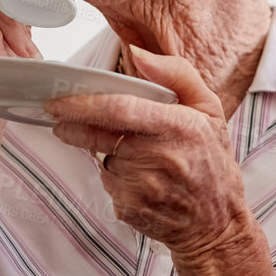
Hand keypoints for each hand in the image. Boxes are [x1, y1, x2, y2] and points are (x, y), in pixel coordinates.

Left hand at [44, 46, 250, 261]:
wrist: (216, 222)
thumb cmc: (212, 160)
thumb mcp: (209, 109)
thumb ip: (176, 74)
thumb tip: (137, 53)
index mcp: (180, 127)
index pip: (121, 110)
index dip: (85, 104)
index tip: (59, 101)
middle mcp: (160, 158)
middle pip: (100, 137)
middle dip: (74, 126)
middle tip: (61, 120)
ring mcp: (143, 187)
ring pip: (105, 161)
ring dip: (107, 154)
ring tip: (139, 158)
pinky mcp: (130, 209)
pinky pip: (110, 185)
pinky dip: (117, 178)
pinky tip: (141, 181)